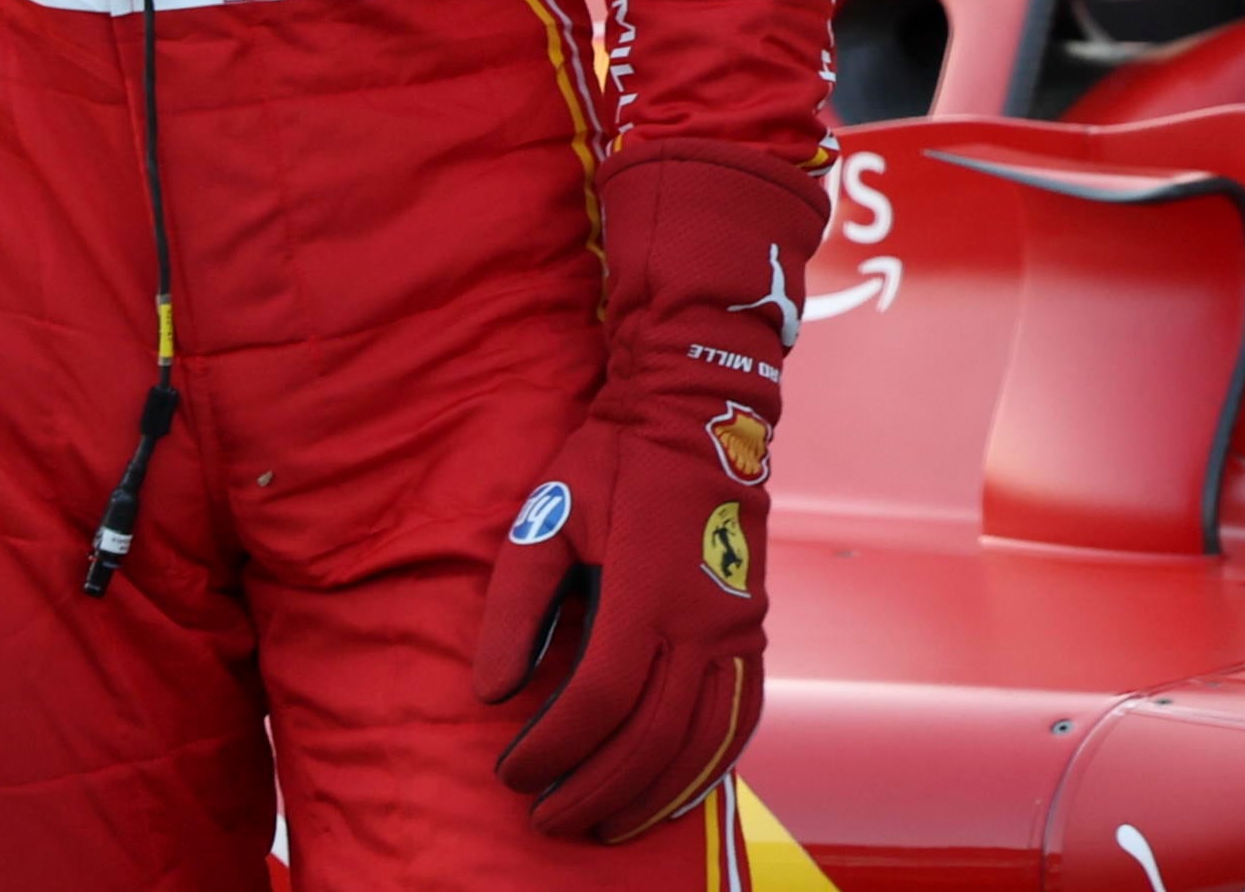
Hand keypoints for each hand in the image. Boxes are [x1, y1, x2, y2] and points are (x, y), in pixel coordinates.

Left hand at [471, 143, 827, 841]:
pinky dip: (704, 771)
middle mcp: (703, 623)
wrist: (698, 417)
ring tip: (602, 825)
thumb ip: (514, 606)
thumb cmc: (610, 464)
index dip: (553, 747)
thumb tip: (491, 693)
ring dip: (649, 797)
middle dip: (592, 790)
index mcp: (647, 591)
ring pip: (701, 744)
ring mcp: (738, 632)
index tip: (512, 770)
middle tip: (545, 816)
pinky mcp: (753, 635)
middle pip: (649, 738)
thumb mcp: (545, 516)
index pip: (598, 700)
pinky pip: (738, 723)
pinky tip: (669, 795)